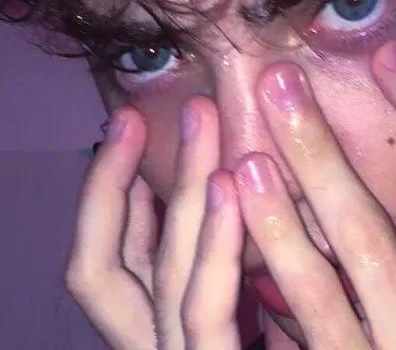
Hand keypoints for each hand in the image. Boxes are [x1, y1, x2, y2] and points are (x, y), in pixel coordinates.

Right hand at [64, 96, 244, 348]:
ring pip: (166, 269)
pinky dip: (215, 245)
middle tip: (140, 108)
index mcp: (158, 325)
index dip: (108, 189)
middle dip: (118, 177)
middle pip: (113, 260)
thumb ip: (233, 262)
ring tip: (201, 112)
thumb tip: (235, 178)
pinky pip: (206, 310)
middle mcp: (155, 341)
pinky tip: (228, 183)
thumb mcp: (249, 303)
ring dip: (183, 181)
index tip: (131, 123)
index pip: (108, 259)